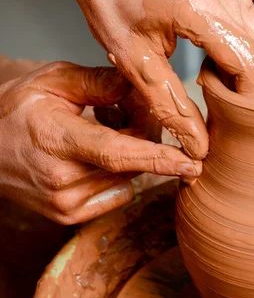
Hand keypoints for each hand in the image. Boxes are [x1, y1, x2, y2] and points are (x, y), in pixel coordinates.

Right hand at [0, 62, 200, 223]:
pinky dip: (117, 173)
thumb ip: (99, 83)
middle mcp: (62, 179)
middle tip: (126, 109)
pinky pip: (116, 193)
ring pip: (127, 178)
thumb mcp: (53, 81)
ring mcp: (65, 204)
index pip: (117, 153)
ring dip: (129, 154)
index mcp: (57, 140)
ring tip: (99, 129)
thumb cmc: (16, 111)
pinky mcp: (68, 216)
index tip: (192, 163)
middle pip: (131, 162)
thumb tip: (140, 88)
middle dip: (143, 135)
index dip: (159, 158)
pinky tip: (94, 154)